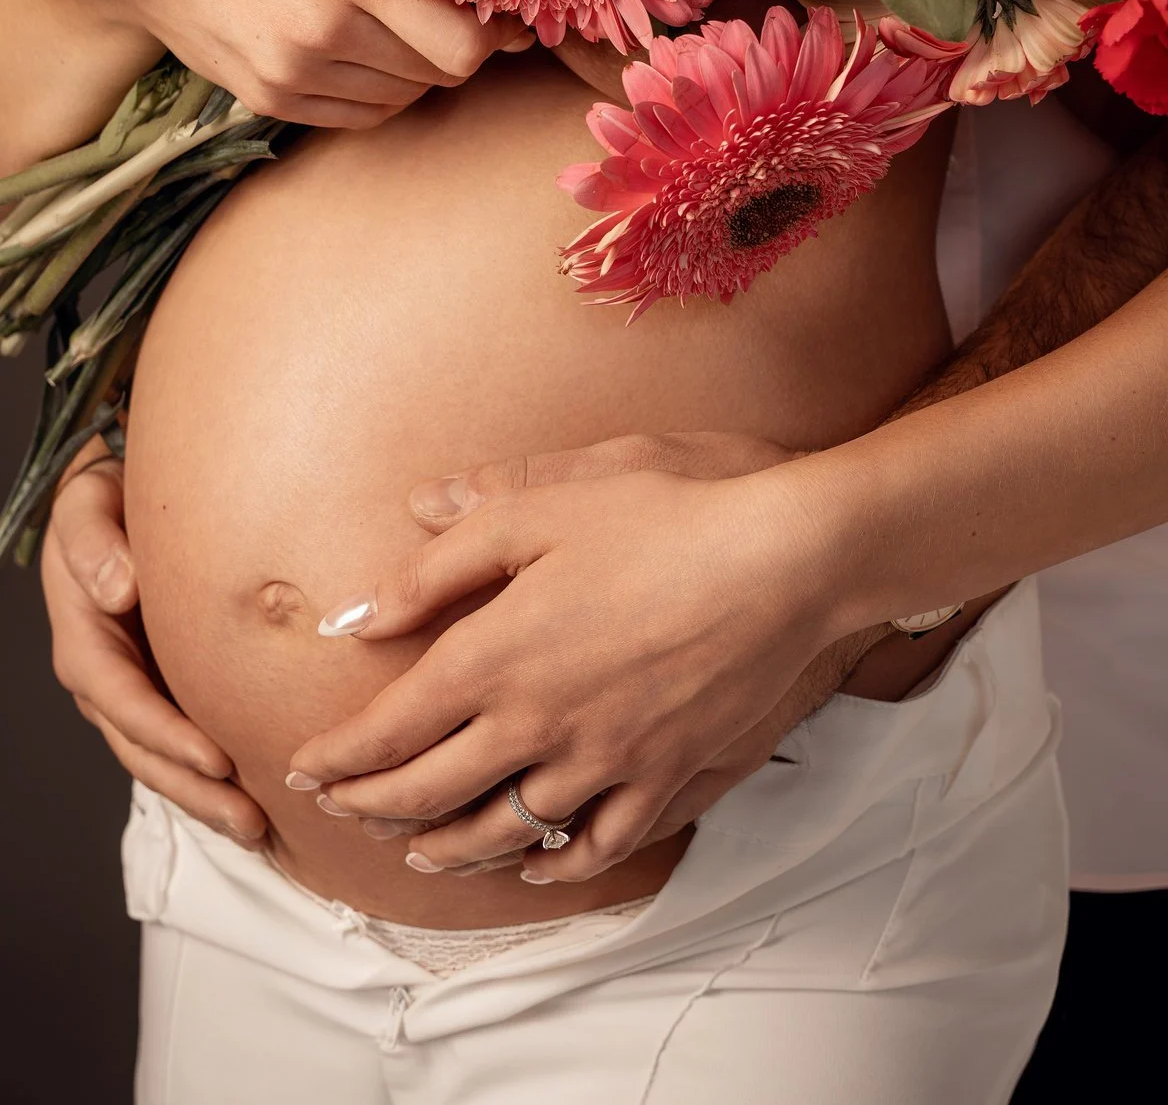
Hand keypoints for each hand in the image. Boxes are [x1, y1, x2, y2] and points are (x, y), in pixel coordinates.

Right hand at [41, 441, 266, 845]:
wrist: (122, 495)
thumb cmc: (107, 497)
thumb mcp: (88, 504)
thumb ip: (96, 543)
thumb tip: (119, 587)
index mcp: (85, 640)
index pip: (123, 701)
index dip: (166, 735)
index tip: (216, 759)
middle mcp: (106, 677)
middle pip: (145, 751)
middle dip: (194, 791)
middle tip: (251, 821)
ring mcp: (135, 688)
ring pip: (165, 759)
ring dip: (208, 797)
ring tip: (261, 828)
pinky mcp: (164, 687)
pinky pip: (185, 739)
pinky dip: (215, 774)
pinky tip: (260, 794)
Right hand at [81, 0, 530, 129]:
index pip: (461, 41)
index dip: (492, 24)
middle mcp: (320, 35)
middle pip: (443, 72)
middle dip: (463, 39)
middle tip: (455, 0)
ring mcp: (295, 75)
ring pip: (408, 95)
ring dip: (422, 62)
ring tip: (405, 16)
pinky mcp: (275, 100)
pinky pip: (367, 114)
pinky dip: (387, 87)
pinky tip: (373, 44)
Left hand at [290, 432, 845, 881]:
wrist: (783, 558)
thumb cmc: (663, 515)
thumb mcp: (542, 507)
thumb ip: (444, 559)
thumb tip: (361, 607)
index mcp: (495, 656)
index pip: (390, 729)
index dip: (338, 757)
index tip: (305, 769)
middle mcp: (538, 724)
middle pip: (429, 790)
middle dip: (371, 806)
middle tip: (340, 809)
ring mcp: (603, 761)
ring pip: (502, 829)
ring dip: (445, 845)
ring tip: (413, 849)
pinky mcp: (665, 776)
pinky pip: (596, 843)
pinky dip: (552, 862)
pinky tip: (534, 861)